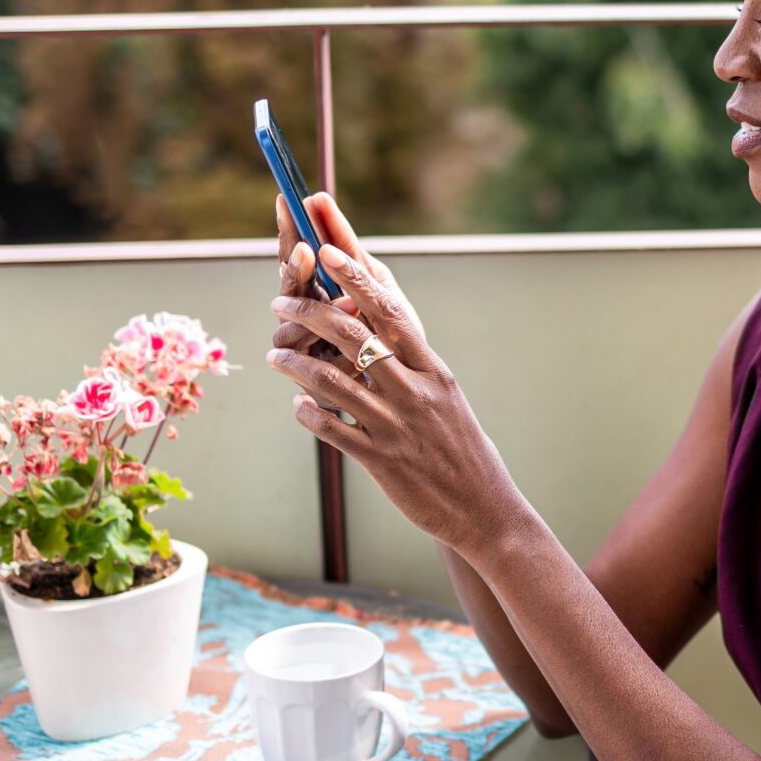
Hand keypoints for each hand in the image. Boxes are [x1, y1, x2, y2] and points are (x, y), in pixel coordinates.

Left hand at [265, 199, 524, 554]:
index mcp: (434, 370)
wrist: (485, 509)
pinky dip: (308, 414)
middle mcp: (416, 391)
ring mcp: (397, 426)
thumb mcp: (445, 397)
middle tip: (280, 300)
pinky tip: (297, 406)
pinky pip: (332, 430)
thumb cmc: (462, 449)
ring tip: (275, 354)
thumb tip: (379, 327)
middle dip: (311, 312)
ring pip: (333, 382)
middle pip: (355, 336)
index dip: (355, 278)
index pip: (391, 311)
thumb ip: (413, 364)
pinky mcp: (381, 460)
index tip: (327, 251)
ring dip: (296, 364)